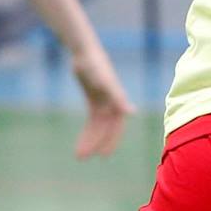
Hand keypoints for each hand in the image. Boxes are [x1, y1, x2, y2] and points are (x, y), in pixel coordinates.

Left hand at [69, 43, 132, 158]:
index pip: (116, 126)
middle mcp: (112, 103)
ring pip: (97, 127)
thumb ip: (118, 97)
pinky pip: (92, 120)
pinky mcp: (94, 100)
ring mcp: (103, 102)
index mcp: (117, 101)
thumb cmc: (96, 65)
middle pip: (106, 129)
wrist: (85, 52)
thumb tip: (131, 112)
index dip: (111, 140)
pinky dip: (87, 131)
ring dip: (90, 140)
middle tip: (83, 158)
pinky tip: (81, 142)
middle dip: (96, 143)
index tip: (103, 156)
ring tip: (79, 155)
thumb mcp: (106, 82)